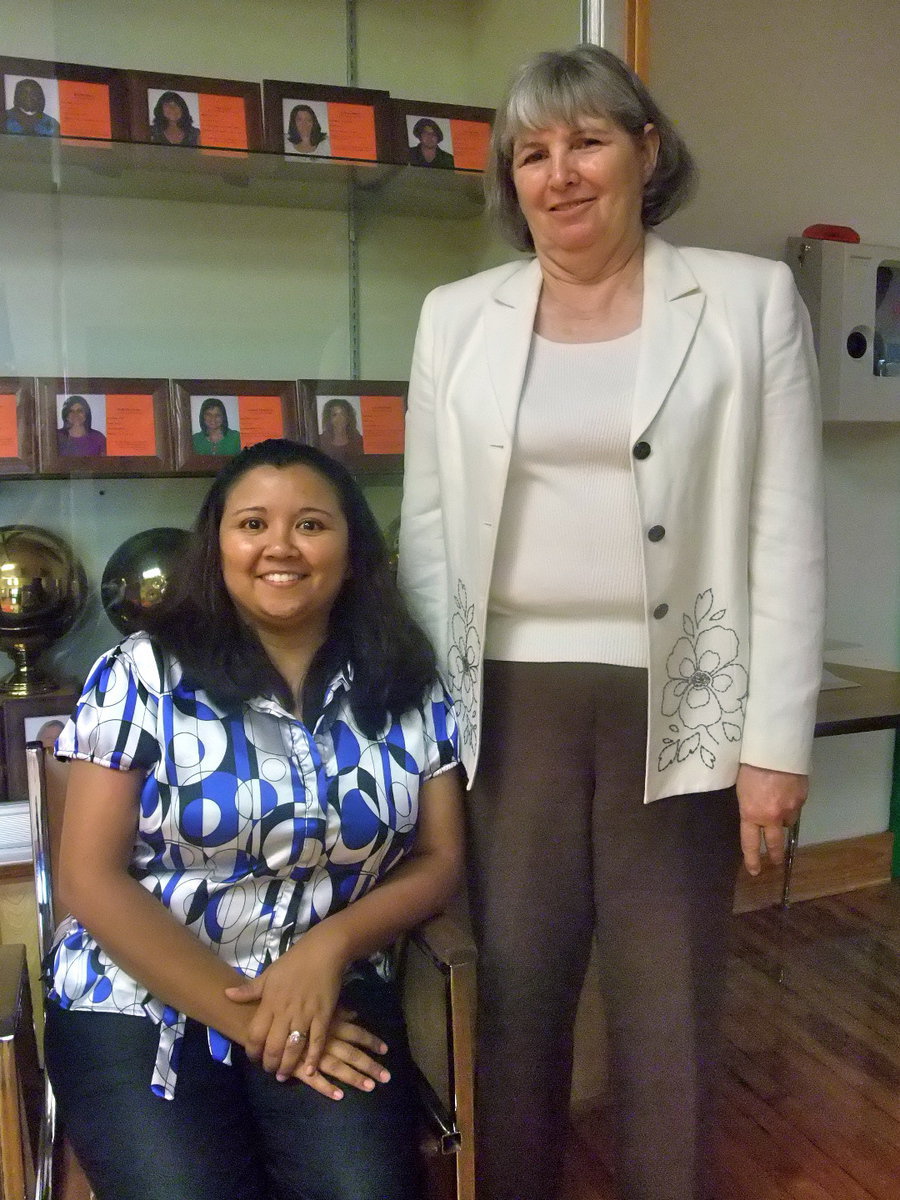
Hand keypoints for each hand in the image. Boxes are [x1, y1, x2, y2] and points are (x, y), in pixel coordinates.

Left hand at [225, 925, 346, 1078]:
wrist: (323, 951)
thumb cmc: (294, 962)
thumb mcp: (269, 973)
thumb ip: (249, 990)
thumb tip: (227, 994)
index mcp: (270, 1003)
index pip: (255, 1034)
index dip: (252, 1050)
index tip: (253, 1057)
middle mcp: (285, 1013)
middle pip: (273, 1046)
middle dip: (269, 1063)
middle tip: (269, 1070)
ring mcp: (305, 1016)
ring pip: (293, 1048)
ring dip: (287, 1066)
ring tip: (283, 1075)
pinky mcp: (323, 1016)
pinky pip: (317, 1042)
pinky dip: (312, 1058)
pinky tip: (308, 1071)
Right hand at [294, 1008, 391, 1100]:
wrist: (257, 1018)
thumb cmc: (289, 1007)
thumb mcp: (314, 1005)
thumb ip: (336, 1011)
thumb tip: (354, 1015)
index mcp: (330, 1023)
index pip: (356, 1033)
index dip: (371, 1041)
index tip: (386, 1050)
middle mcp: (324, 1040)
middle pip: (352, 1054)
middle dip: (370, 1065)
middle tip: (387, 1077)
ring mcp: (311, 1055)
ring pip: (337, 1068)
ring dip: (354, 1078)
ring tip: (370, 1088)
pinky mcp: (297, 1068)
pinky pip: (314, 1080)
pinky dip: (327, 1088)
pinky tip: (339, 1096)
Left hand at [736, 763, 807, 875]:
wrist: (776, 749)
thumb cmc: (750, 764)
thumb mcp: (742, 788)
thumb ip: (750, 806)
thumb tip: (755, 814)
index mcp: (751, 814)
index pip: (751, 843)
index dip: (752, 859)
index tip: (755, 870)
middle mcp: (772, 817)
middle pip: (775, 844)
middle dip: (775, 855)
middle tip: (775, 862)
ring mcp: (790, 809)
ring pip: (788, 822)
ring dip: (783, 818)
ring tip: (777, 802)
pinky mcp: (803, 798)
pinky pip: (796, 807)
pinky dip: (792, 803)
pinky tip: (787, 790)